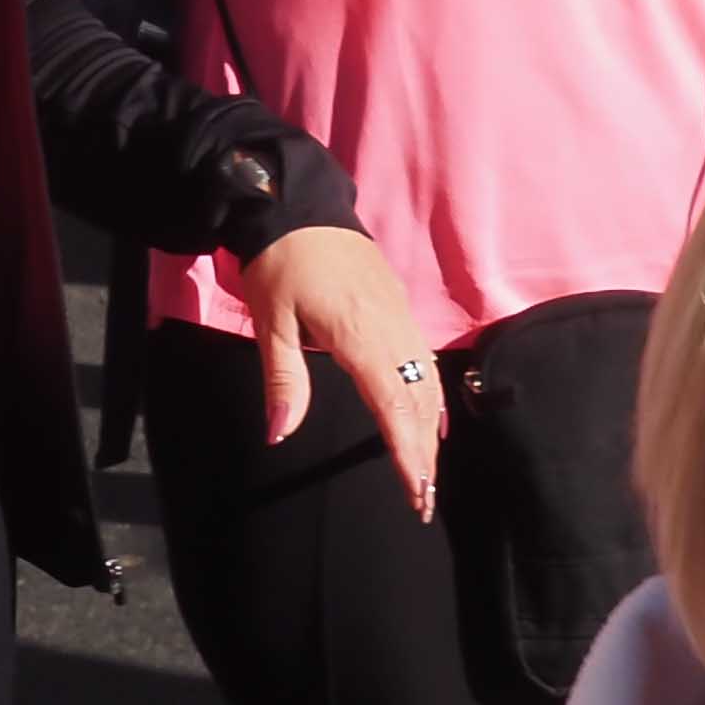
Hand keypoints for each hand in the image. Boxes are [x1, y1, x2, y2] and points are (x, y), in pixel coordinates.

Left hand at [238, 225, 444, 517]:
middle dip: (424, 453)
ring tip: (429, 473)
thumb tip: (280, 435)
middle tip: (424, 501)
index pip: (394, 404)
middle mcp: (392, 328)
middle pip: (419, 400)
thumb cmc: (278, 263)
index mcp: (360, 334)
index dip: (407, 452)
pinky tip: (432, 421)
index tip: (416, 491)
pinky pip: (426, 361)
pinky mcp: (399, 307)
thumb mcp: (271, 322)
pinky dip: (433, 397)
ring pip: (428, 382)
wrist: (297, 203)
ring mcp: (400, 315)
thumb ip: (283, 380)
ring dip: (431, 430)